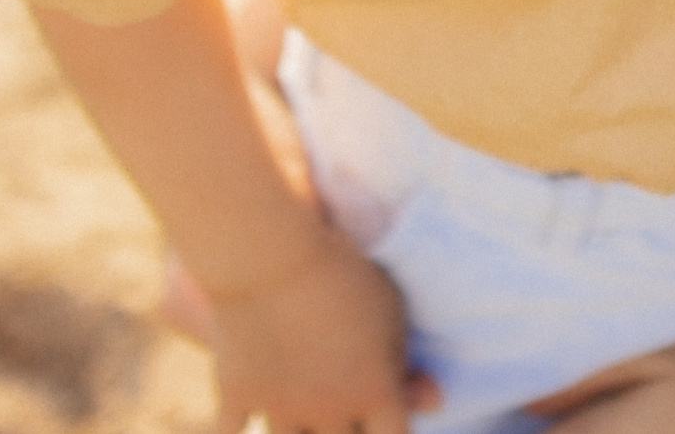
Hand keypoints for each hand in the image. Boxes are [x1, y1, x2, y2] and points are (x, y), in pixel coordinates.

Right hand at [204, 227, 434, 433]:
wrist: (270, 258)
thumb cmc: (345, 275)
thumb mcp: (392, 311)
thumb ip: (407, 363)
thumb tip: (437, 404)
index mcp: (373, 391)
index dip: (393, 431)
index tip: (386, 419)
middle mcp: (329, 411)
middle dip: (351, 432)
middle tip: (349, 413)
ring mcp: (279, 409)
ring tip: (311, 413)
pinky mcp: (237, 397)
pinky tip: (248, 422)